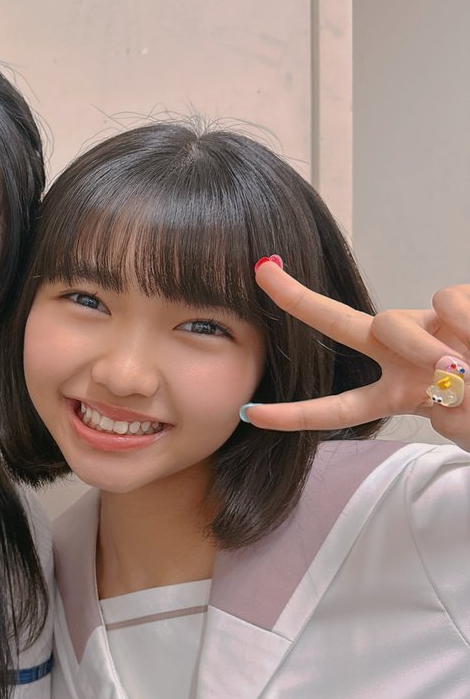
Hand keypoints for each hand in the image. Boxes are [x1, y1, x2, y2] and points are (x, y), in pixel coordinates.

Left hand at [244, 260, 469, 451]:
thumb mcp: (463, 425)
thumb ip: (447, 411)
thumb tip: (448, 379)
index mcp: (398, 393)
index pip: (338, 408)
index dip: (295, 414)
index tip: (249, 414)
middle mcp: (404, 355)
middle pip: (341, 324)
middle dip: (298, 299)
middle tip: (261, 273)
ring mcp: (429, 326)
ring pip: (392, 322)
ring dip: (424, 352)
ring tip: (465, 372)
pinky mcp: (456, 302)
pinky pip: (446, 302)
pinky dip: (466, 325)